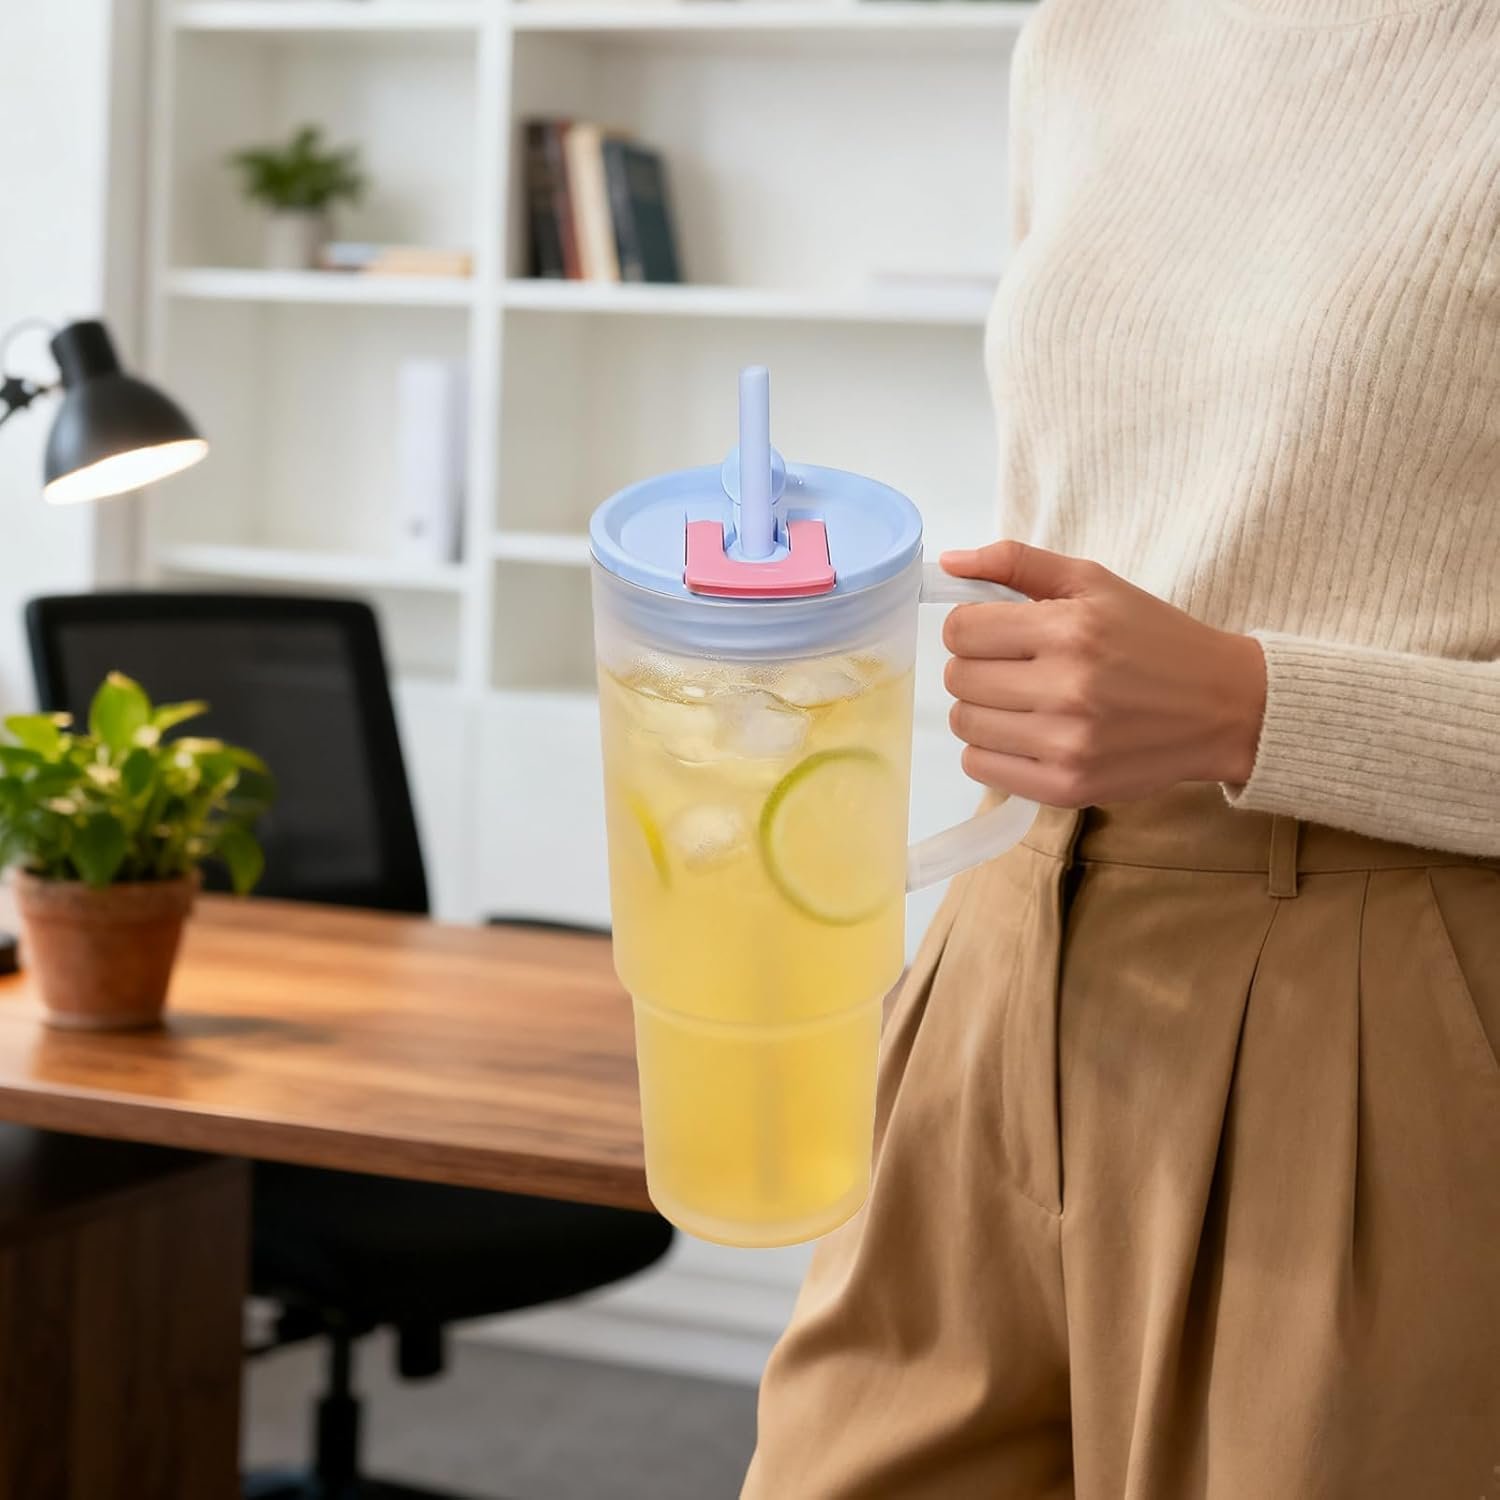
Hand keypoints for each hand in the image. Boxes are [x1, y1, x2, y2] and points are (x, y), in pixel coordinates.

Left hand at [940, 541, 1266, 806]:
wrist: (1224, 707)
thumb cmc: (1154, 638)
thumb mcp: (1094, 582)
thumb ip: (1017, 563)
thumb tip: (948, 561)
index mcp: (1070, 630)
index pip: (961, 630)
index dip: (971, 627)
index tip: (996, 633)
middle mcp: (1066, 689)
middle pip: (958, 679)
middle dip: (976, 667)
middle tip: (1011, 668)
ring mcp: (1066, 744)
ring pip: (965, 725)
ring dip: (981, 710)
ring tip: (1020, 701)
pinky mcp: (1067, 787)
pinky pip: (980, 769)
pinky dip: (990, 751)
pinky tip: (1024, 734)